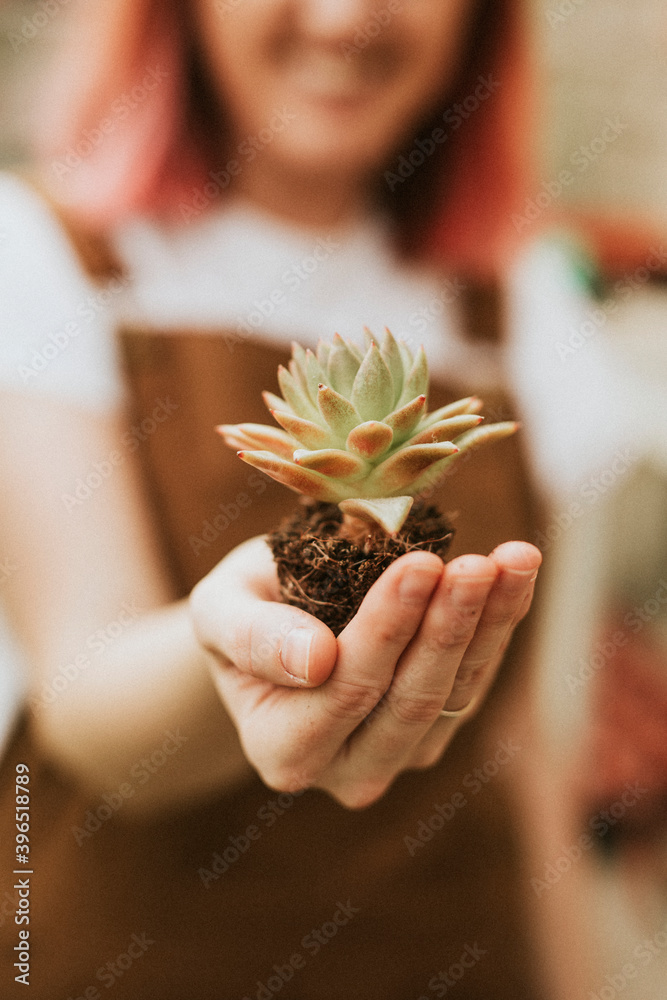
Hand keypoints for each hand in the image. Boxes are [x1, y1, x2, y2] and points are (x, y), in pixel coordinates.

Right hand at [190, 535, 540, 807]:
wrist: (275, 625)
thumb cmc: (244, 610)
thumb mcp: (220, 609)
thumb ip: (252, 637)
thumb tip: (315, 661)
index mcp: (283, 750)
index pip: (347, 687)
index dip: (388, 626)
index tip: (421, 563)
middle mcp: (347, 770)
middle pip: (412, 699)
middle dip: (449, 625)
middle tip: (478, 563)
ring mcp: (401, 755)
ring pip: (457, 692)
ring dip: (490, 622)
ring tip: (513, 559)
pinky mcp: (440, 729)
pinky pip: (478, 678)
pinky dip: (501, 623)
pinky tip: (517, 572)